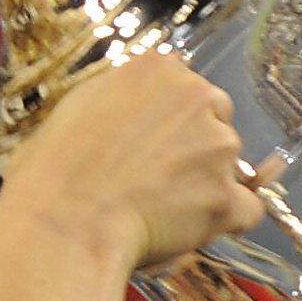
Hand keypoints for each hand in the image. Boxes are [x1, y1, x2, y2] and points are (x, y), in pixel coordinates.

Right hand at [0, 55, 263, 270]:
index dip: (172, 123)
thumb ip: (119, 97)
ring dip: (207, 187)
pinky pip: (247, 211)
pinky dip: (225, 223)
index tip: (153, 146)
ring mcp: (219, 147)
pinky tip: (192, 230)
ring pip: (232, 168)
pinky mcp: (227, 196)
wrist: (63, 220)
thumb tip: (131, 106)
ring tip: (161, 210)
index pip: (188, 91)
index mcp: (159, 70)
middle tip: (159, 179)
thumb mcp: (77, 105)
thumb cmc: (54, 169)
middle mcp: (198, 98)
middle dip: (198, 150)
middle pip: (218, 122)